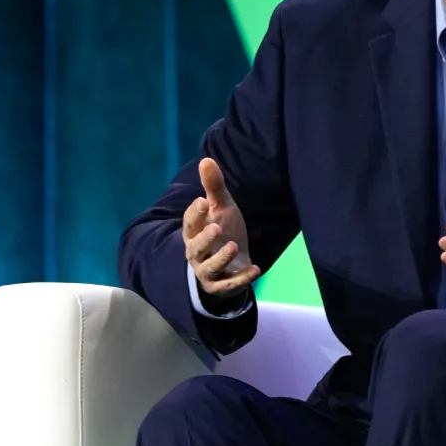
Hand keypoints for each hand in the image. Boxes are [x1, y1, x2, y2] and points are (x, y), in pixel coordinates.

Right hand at [184, 158, 260, 298]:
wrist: (234, 260)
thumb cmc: (223, 229)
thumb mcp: (221, 207)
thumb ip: (213, 186)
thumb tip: (206, 159)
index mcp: (193, 232)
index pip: (189, 223)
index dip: (195, 213)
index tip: (202, 201)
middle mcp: (196, 252)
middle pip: (195, 247)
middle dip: (204, 239)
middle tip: (216, 227)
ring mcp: (208, 271)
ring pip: (209, 268)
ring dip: (220, 259)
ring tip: (233, 245)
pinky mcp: (221, 286)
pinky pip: (228, 286)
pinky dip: (241, 279)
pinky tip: (256, 269)